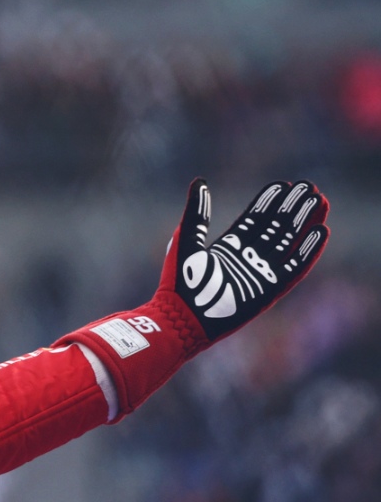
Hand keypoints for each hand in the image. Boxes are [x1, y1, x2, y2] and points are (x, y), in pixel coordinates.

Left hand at [166, 178, 326, 342]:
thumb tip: (199, 182)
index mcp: (228, 246)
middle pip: (276, 227)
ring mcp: (260, 273)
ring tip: (320, 201)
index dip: (270, 201)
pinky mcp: (270, 290)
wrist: (182, 319)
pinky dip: (308, 251)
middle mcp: (248, 257)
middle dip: (293, 207)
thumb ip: (197, 212)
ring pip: (289, 242)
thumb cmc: (179, 282)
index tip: (285, 184)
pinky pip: (295, 267)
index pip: (255, 218)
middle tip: (309, 187)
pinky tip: (320, 231)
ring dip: (305, 222)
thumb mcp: (187, 240)